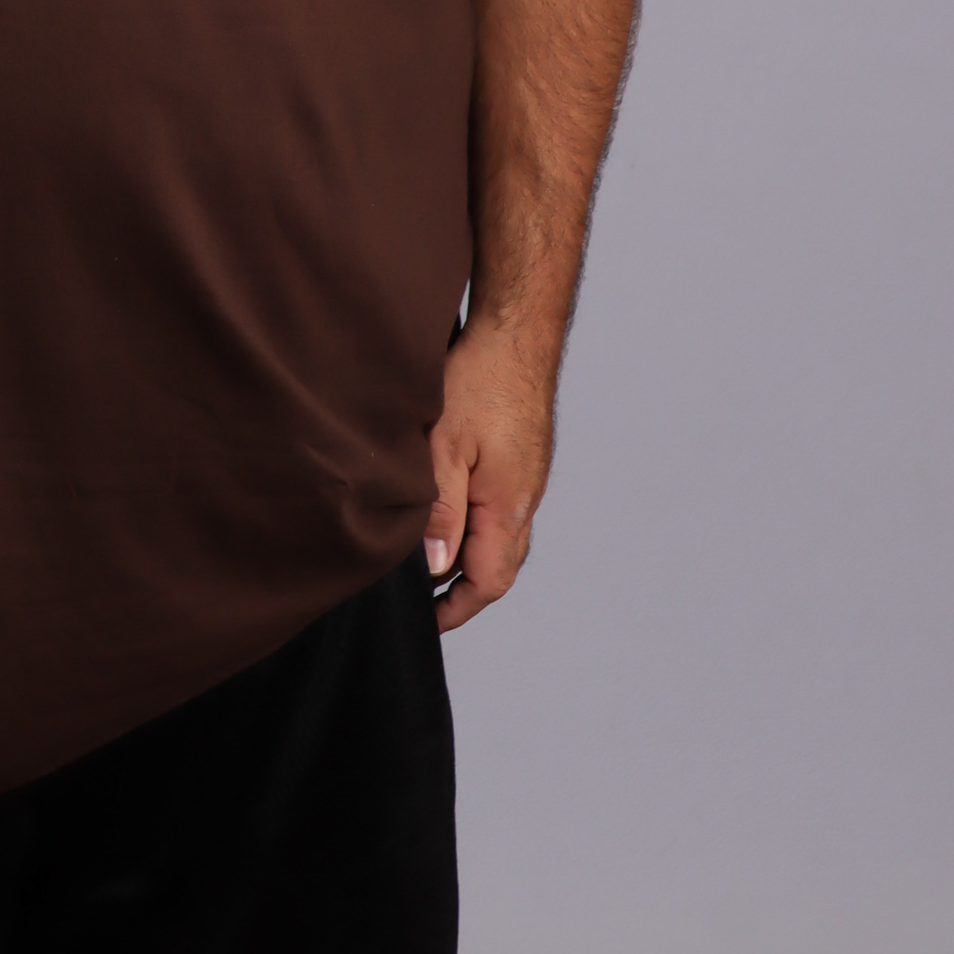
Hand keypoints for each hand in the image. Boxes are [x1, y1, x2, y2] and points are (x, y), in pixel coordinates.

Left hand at [422, 321, 556, 633]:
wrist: (516, 333)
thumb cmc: (480, 381)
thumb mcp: (444, 445)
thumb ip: (441, 509)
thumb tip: (435, 567)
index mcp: (508, 507)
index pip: (488, 582)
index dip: (456, 608)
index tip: (427, 620)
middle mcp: (525, 500)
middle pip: (500, 566)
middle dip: (463, 590)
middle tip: (424, 598)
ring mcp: (528, 479)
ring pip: (502, 537)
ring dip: (470, 555)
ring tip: (430, 559)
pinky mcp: (524, 459)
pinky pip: (503, 509)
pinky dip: (477, 523)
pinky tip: (451, 508)